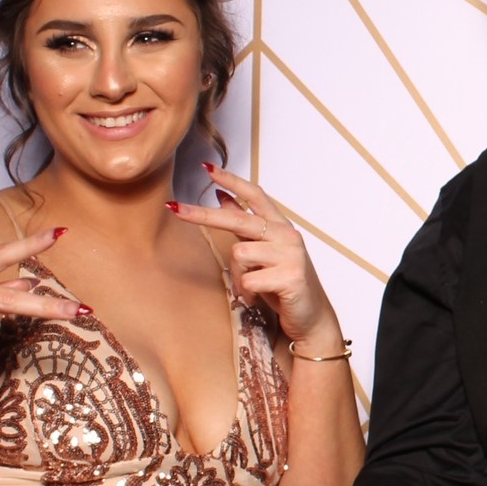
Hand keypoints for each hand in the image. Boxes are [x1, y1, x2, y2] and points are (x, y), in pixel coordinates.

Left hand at [170, 165, 342, 353]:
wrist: (311, 317)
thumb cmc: (283, 283)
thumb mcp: (263, 251)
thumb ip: (246, 225)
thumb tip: (223, 198)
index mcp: (280, 226)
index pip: (255, 195)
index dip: (232, 180)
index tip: (207, 168)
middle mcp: (287, 236)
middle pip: (238, 220)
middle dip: (202, 215)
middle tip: (174, 209)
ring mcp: (291, 255)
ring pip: (240, 254)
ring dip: (238, 275)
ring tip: (251, 287)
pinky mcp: (290, 277)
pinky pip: (249, 280)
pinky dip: (247, 292)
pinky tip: (260, 296)